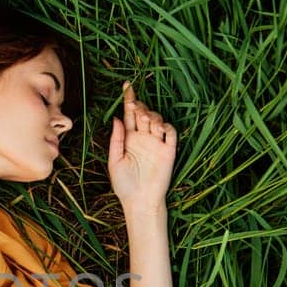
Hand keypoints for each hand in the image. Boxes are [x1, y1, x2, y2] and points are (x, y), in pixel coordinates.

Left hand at [108, 80, 176, 211]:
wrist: (140, 201)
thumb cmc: (124, 184)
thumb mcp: (115, 160)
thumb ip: (116, 139)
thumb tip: (117, 118)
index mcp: (129, 138)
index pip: (129, 114)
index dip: (129, 99)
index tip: (127, 85)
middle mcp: (143, 138)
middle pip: (143, 113)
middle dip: (140, 106)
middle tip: (135, 106)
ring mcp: (156, 143)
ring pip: (157, 120)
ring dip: (152, 115)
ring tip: (147, 119)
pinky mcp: (168, 151)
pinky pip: (171, 133)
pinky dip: (167, 126)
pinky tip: (159, 127)